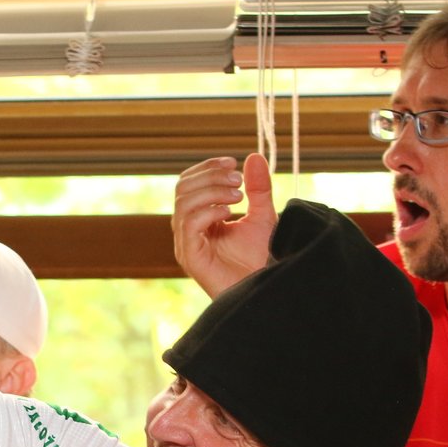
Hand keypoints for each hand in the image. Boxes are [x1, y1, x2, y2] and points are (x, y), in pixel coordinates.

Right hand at [172, 154, 277, 297]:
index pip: (190, 183)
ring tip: (239, 196)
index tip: (233, 162)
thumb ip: (258, 189)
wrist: (264, 290)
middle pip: (183, 189)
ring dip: (212, 192)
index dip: (208, 168)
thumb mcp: (262, 216)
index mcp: (200, 218)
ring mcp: (186, 244)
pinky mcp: (190, 258)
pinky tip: (229, 212)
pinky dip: (208, 212)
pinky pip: (189, 225)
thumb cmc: (261, 260)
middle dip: (211, 177)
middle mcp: (188, 230)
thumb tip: (254, 156)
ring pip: (184, 204)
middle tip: (238, 181)